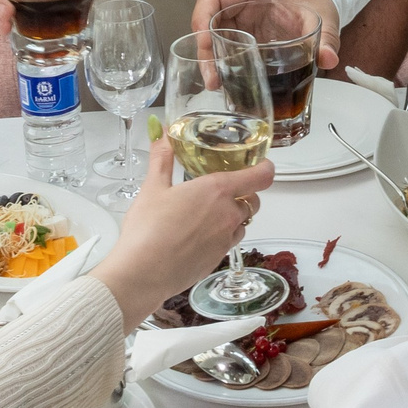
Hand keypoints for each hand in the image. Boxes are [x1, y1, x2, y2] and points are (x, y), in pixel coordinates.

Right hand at [90, 134, 276, 327]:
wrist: (143, 274)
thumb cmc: (147, 229)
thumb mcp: (152, 187)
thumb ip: (162, 158)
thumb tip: (161, 134)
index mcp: (217, 190)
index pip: (260, 176)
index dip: (265, 168)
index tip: (261, 164)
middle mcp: (228, 215)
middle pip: (253, 200)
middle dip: (244, 193)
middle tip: (222, 189)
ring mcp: (225, 240)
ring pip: (242, 223)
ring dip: (233, 216)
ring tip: (206, 213)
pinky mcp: (218, 259)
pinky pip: (229, 242)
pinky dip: (222, 235)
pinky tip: (197, 236)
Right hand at [193, 0, 342, 68]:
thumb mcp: (323, 16)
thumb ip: (327, 37)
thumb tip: (329, 59)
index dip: (203, 18)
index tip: (204, 42)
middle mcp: (241, 4)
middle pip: (208, 22)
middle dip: (204, 50)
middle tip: (212, 78)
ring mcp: (241, 20)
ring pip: (214, 36)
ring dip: (210, 59)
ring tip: (216, 84)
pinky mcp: (245, 34)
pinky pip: (226, 46)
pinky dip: (223, 63)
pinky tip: (227, 81)